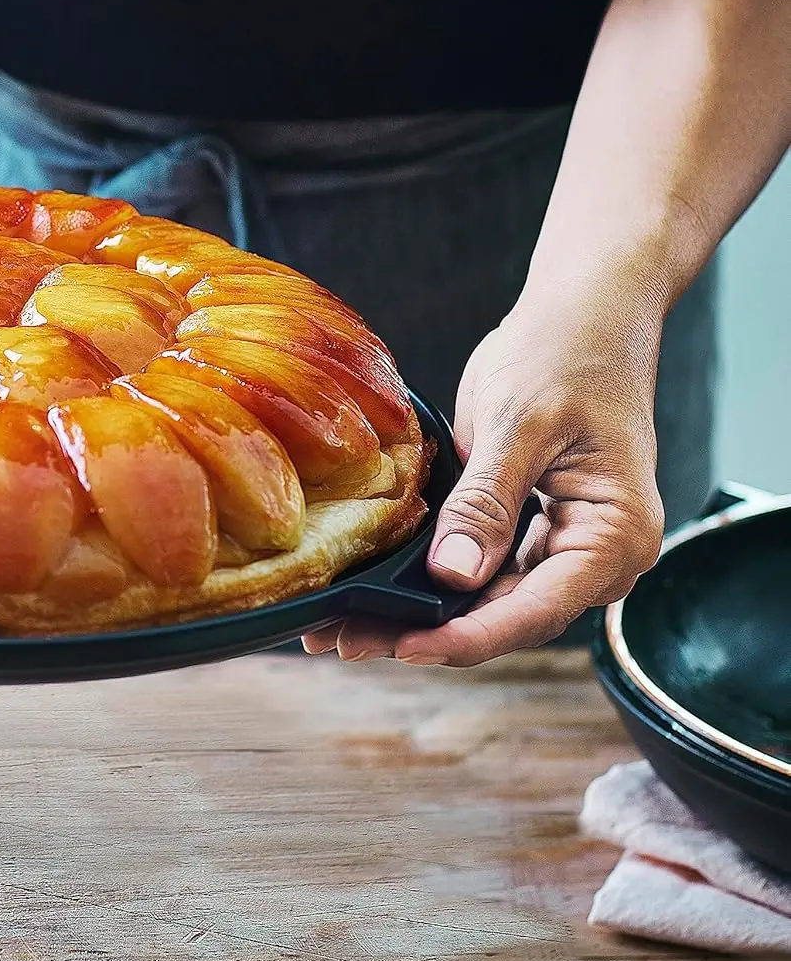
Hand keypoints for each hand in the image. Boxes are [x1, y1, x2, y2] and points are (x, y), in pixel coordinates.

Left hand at [301, 286, 667, 665]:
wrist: (583, 313)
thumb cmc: (566, 354)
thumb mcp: (517, 424)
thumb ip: (486, 502)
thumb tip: (453, 576)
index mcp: (615, 534)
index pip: (535, 610)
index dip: (465, 637)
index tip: (403, 647)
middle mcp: (596, 552)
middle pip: (507, 615)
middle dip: (428, 632)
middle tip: (344, 642)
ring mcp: (562, 541)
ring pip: (487, 598)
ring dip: (421, 613)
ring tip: (344, 628)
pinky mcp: (529, 525)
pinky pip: (481, 566)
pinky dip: (431, 578)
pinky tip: (378, 589)